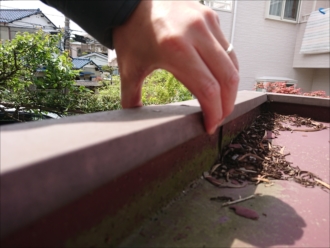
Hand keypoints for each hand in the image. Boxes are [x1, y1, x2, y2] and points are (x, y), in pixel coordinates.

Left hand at [113, 0, 238, 133]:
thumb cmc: (131, 29)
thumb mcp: (129, 67)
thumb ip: (131, 96)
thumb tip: (133, 117)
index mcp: (175, 48)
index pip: (208, 89)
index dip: (214, 113)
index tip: (210, 126)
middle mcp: (195, 33)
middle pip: (228, 78)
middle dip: (226, 105)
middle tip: (218, 118)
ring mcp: (207, 22)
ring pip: (232, 63)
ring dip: (230, 87)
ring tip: (221, 102)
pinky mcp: (211, 17)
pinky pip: (228, 48)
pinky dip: (227, 68)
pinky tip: (219, 78)